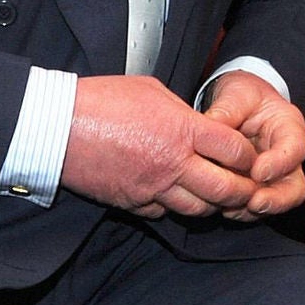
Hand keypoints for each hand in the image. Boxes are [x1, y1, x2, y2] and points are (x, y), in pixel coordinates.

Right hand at [63, 74, 256, 216]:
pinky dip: (173, 208)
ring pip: (198, 209)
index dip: (248, 156)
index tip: (248, 156)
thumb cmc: (100, 101)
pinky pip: (164, 214)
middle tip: (246, 188)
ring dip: (211, 204)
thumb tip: (198, 123)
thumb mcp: (151, 91)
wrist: (56, 126)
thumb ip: (182, 112)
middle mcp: (173, 163)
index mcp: (183, 130)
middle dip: (243, 191)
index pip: (235, 151)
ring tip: (214, 195)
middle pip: (226, 189)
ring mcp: (152, 187)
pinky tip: (174, 196)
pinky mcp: (132, 202)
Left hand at [200, 70, 304, 220]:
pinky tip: (221, 207)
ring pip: (276, 203)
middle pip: (295, 188)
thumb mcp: (237, 94)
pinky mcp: (257, 188)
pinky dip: (240, 210)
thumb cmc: (244, 96)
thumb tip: (210, 125)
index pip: (294, 150)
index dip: (280, 164)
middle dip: (276, 200)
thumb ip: (227, 110)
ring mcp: (274, 177)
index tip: (257, 171)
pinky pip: (255, 206)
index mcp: (289, 129)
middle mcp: (287, 158)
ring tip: (230, 208)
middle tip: (253, 203)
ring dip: (255, 209)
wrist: (239, 105)